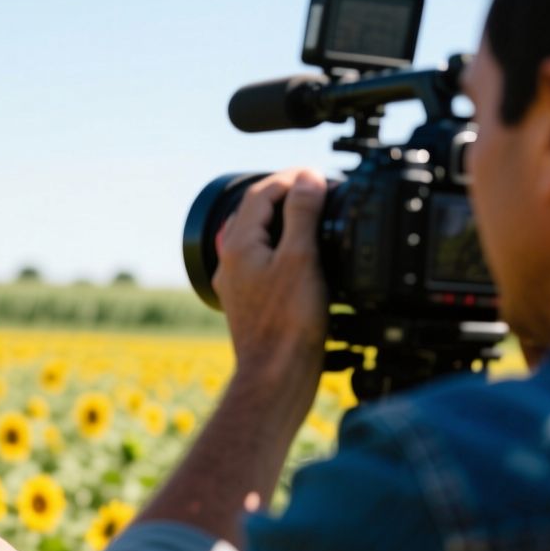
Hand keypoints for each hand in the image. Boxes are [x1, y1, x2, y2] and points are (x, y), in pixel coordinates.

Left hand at [214, 168, 328, 383]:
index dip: (289, 177)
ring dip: (285, 224)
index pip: (259, 193)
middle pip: (255, 214)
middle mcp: (232, 263)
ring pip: (259, 240)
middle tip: (317, 191)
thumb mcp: (301, 258)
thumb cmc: (288, 324)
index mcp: (239, 245)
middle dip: (286, 197)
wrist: (276, 376)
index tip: (316, 174)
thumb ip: (302, 214)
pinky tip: (304, 261)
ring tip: (314, 219)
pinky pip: (265, 264)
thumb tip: (306, 178)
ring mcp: (239, 285)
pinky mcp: (251, 305)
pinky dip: (285, 251)